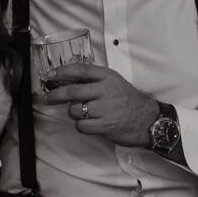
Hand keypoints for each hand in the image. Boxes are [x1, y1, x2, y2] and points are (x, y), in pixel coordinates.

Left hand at [41, 63, 157, 146]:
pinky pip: (81, 126)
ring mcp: (106, 109)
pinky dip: (81, 126)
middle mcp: (106, 91)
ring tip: (84, 113)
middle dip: (54, 95)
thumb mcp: (114, 82)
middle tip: (47, 98)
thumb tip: (67, 80)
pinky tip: (90, 123)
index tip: (50, 75)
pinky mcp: (105, 125)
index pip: (80, 70)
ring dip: (74, 113)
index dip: (62, 72)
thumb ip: (94, 80)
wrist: (149, 120)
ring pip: (74, 110)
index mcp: (107, 77)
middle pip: (71, 92)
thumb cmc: (129, 101)